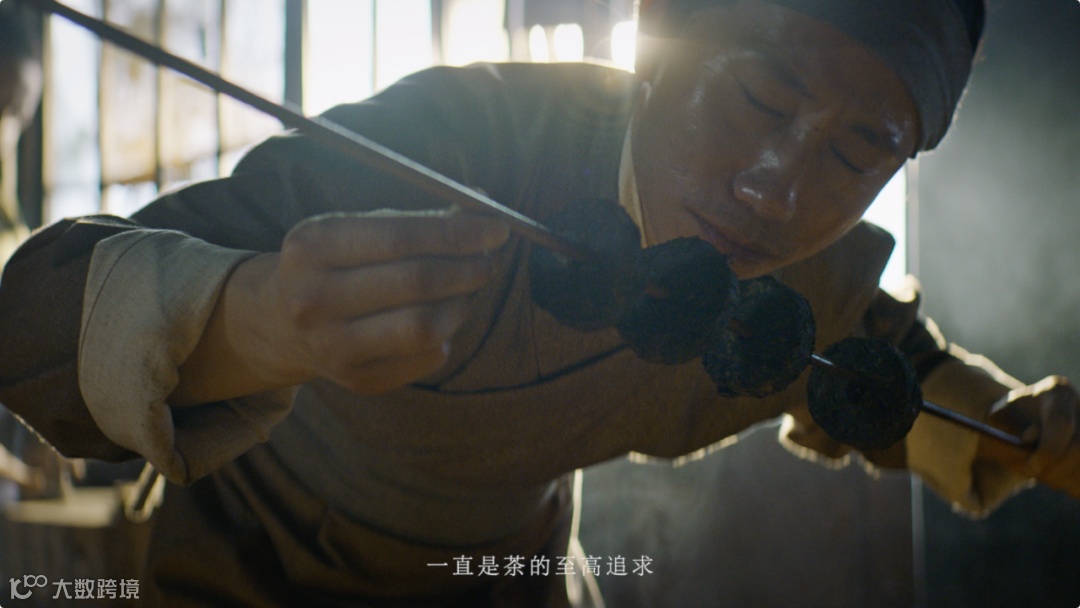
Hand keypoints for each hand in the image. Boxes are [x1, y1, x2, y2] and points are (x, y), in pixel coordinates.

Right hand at [173, 208, 508, 402]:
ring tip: (467, 290)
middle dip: (468, 268)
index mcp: (312, 246)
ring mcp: (332, 346)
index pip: (398, 238)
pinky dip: (447, 336)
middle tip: (490, 260)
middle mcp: (314, 299)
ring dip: (462, 304)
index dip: (456, 233)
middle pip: (416, 283)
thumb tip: (483, 208)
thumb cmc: (338, 263)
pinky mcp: (356, 380)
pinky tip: (440, 320)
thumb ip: (418, 220)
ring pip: (426, 327)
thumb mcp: (358, 230)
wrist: (283, 322)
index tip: (498, 228)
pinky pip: (426, 358)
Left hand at [983, 376, 1079, 499]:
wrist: (1021, 424)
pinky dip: (1077, 484)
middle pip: (1079, 448)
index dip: (1047, 452)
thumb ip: (1008, 428)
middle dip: (1055, 470)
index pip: (1061, 424)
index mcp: (1056, 392)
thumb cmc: (1007, 423)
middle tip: (1035, 476)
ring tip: (1046, 477)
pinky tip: (1062, 480)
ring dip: (1066, 479)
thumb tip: (1029, 438)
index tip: (1029, 469)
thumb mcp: (997, 422)